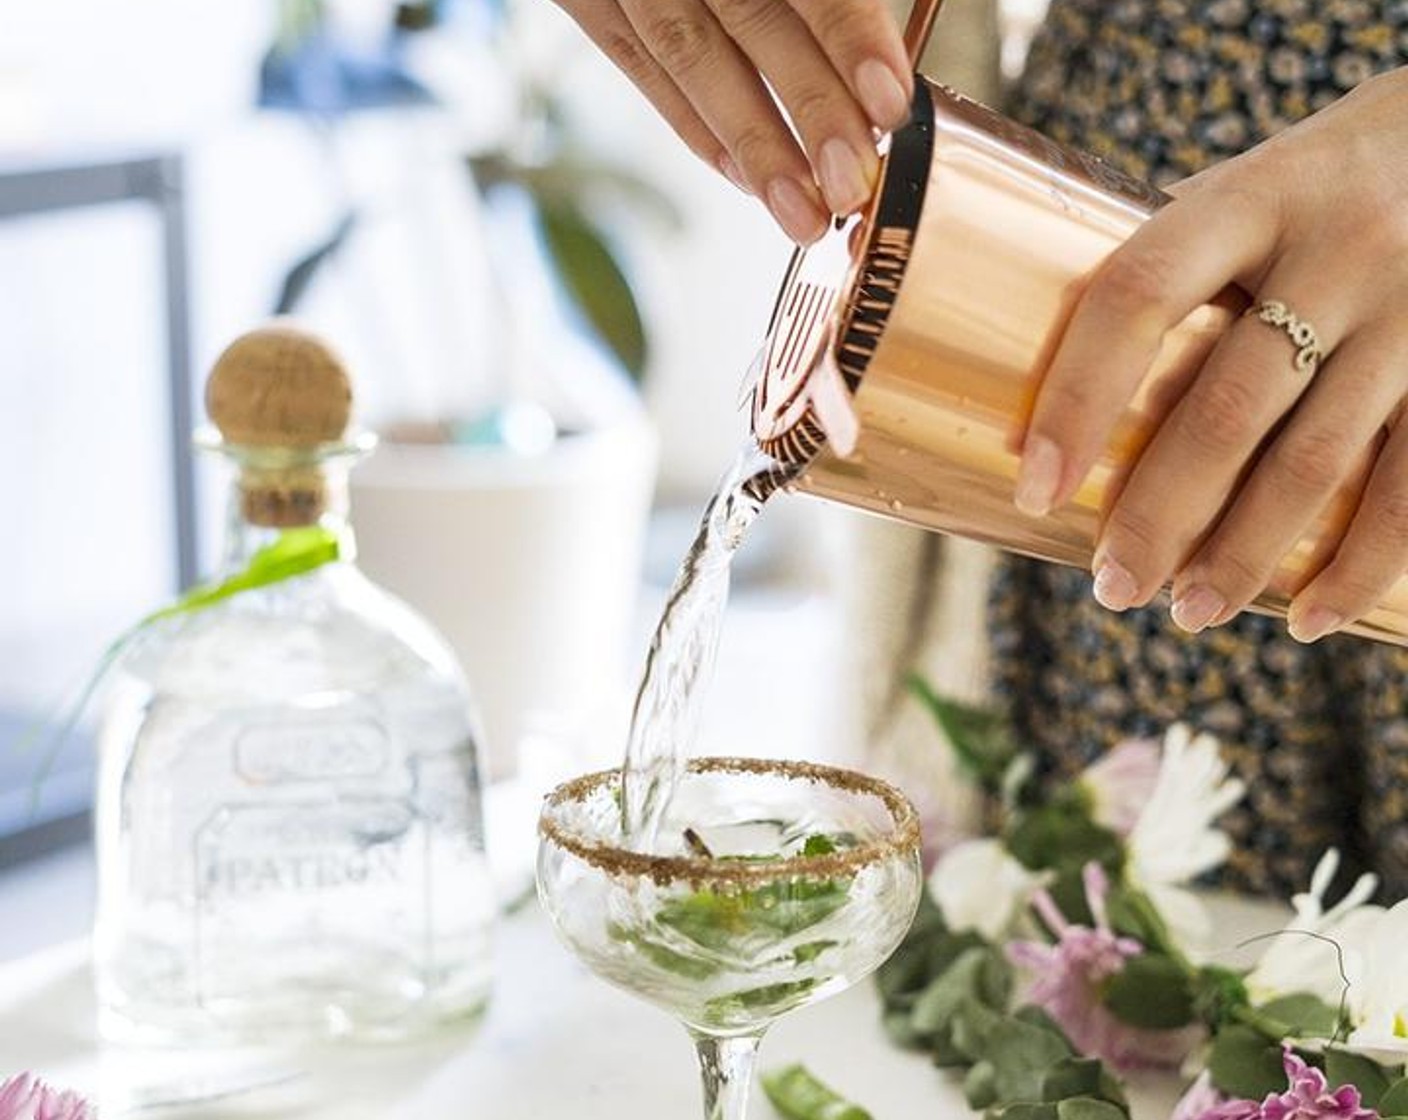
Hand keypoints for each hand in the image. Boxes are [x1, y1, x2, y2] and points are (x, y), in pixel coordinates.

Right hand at [552, 0, 912, 242]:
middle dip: (807, 109)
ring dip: (751, 141)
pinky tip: (740, 173)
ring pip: (687, 54)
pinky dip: (690, 124)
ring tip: (800, 208)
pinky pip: (636, 63)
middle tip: (850, 180)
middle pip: (748, 17)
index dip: (849, 33)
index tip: (889, 101)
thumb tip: (882, 39)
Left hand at [1013, 67, 1407, 643]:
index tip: (1034, 489)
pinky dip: (1361, 564)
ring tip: (1188, 611)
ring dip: (1243, 555)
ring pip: (1315, 461)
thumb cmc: (1321, 183)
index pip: (1137, 294)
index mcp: (1251, 195)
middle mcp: (1338, 246)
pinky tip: (1308, 617)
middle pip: (1226, 406)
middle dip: (1158, 513)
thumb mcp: (1244, 190)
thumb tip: (1049, 403)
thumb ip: (1171, 274)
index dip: (1075, 397)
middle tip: (1112, 586)